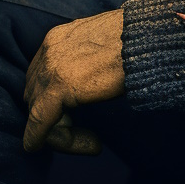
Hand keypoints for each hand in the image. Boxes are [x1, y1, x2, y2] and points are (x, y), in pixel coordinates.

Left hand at [23, 8, 124, 155]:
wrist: (148, 36)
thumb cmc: (136, 41)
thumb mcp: (102, 48)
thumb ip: (85, 62)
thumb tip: (85, 83)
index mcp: (58, 39)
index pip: (41, 79)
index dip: (56, 104)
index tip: (79, 118)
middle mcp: (48, 50)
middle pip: (36, 96)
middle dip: (56, 119)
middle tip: (88, 135)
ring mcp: (50, 66)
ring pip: (37, 112)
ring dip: (61, 133)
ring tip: (93, 143)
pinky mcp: (58, 86)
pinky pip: (39, 123)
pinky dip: (40, 139)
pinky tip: (60, 148)